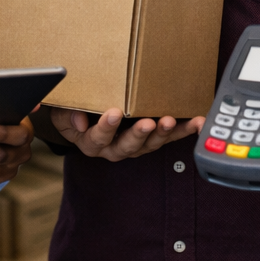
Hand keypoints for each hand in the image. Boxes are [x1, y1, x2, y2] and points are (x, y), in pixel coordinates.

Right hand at [51, 107, 202, 160]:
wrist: (86, 117)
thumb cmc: (76, 112)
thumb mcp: (63, 111)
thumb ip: (67, 115)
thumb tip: (79, 119)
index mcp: (91, 142)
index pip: (97, 138)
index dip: (105, 127)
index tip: (112, 113)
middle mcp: (114, 148)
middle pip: (127, 146)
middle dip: (139, 134)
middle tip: (148, 122)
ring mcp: (135, 146)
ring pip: (150, 144)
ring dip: (163, 133)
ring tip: (171, 121)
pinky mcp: (152, 139)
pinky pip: (168, 137)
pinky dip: (183, 130)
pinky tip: (196, 122)